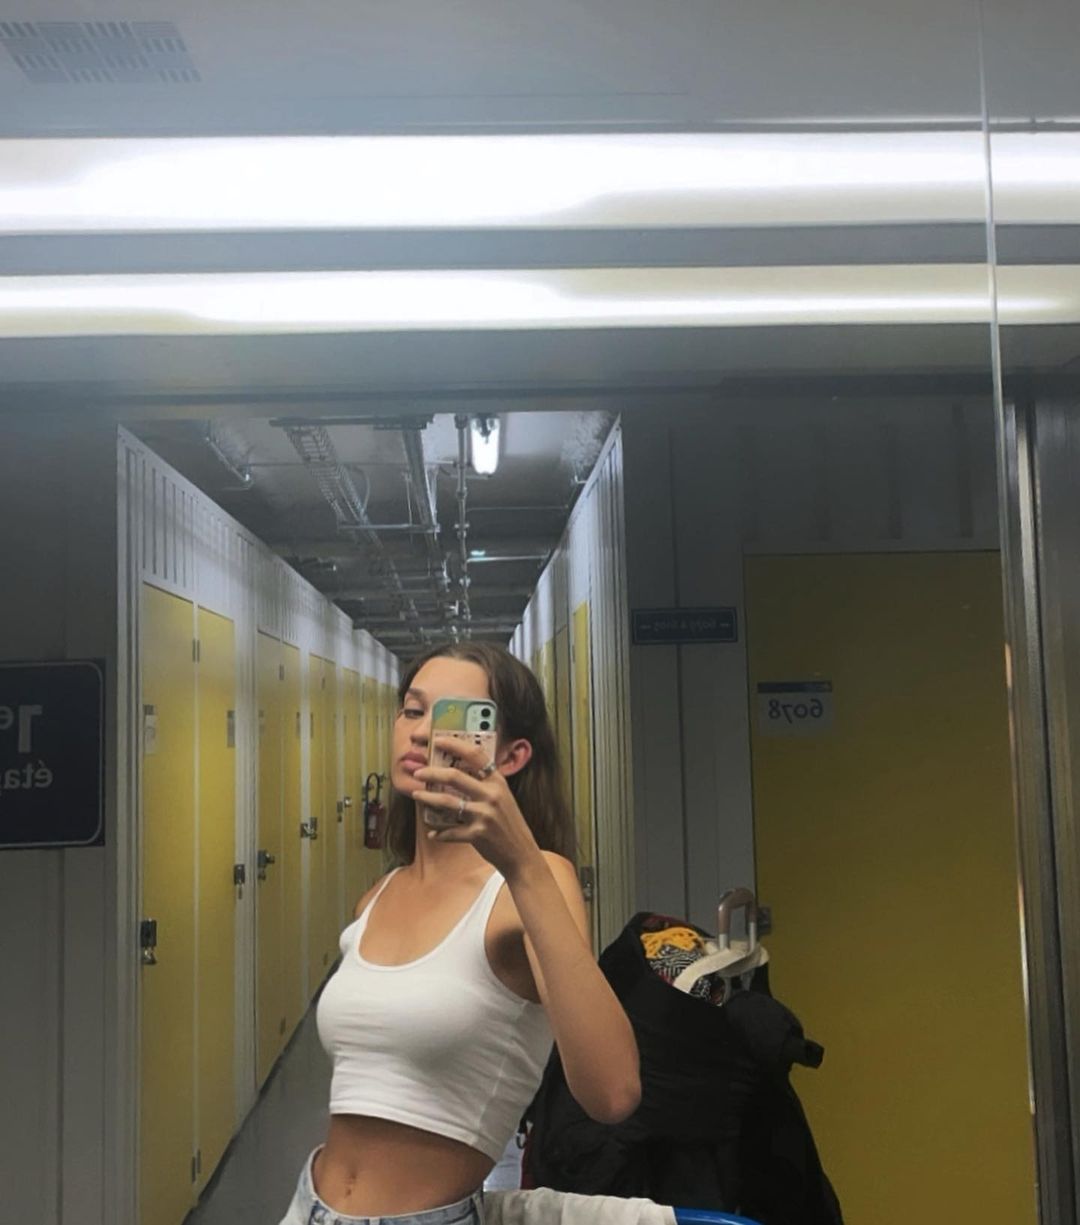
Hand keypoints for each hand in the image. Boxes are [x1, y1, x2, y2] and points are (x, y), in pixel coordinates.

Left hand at [412, 735, 541, 877]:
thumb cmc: (509, 824)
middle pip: (454, 776)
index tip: (438, 741)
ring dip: (427, 798)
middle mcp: (492, 795)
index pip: (475, 755)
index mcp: (498, 782)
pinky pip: (451, 831)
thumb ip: (486, 784)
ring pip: (447, 802)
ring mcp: (484, 815)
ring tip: (416, 795)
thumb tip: (458, 773)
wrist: (521, 853)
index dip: (455, 744)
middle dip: (431, 773)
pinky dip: (439, 833)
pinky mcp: (478, 834)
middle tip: (418, 773)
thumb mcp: (503, 797)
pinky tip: (433, 833)